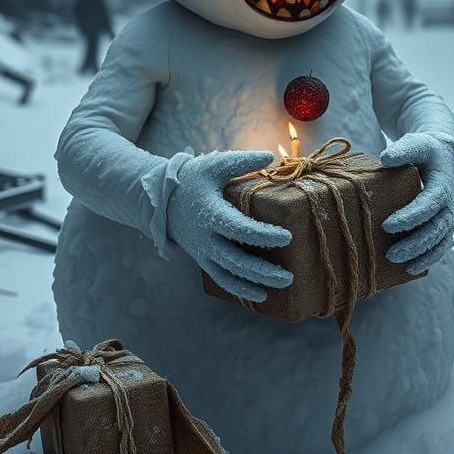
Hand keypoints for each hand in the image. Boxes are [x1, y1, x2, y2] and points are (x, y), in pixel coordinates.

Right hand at [167, 150, 292, 302]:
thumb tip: (270, 156)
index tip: (287, 236)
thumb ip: (242, 162)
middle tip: (290, 275)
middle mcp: (205, 238)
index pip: (239, 229)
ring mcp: (203, 252)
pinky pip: (222, 279)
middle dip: (263, 270)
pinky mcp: (203, 259)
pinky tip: (262, 297)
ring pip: (230, 273)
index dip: (262, 235)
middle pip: (236, 260)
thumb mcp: (215, 165)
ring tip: (283, 284)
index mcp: (210, 213)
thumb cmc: (194, 179)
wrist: (163, 200)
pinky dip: (240, 289)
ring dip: (256, 282)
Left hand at [380, 133, 453, 273]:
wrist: (444, 158)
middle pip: (435, 230)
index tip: (387, 225)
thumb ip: (403, 150)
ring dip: (420, 256)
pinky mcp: (445, 227)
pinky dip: (428, 260)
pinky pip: (440, 248)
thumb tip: (385, 158)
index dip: (410, 217)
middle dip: (414, 244)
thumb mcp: (417, 144)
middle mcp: (450, 205)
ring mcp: (449, 218)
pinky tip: (410, 269)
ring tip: (396, 263)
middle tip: (389, 253)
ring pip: (439, 243)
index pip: (428, 205)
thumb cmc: (426, 152)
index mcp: (443, 185)